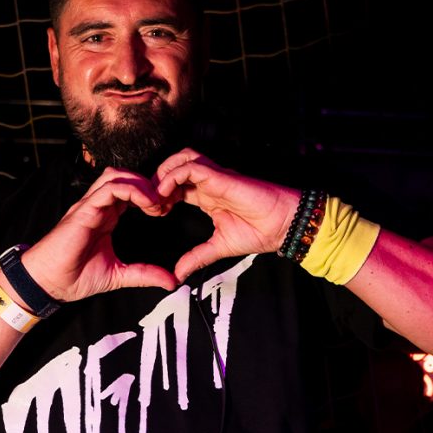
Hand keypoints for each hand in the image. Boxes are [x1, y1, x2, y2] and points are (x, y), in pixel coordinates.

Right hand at [20, 167, 179, 301]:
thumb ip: (144, 274)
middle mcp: (99, 206)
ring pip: (118, 176)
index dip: (152, 195)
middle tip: (164, 205)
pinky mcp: (84, 210)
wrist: (50, 283)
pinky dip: (131, 190)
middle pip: (126, 176)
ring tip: (156, 203)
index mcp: (107, 216)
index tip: (166, 210)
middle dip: (150, 185)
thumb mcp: (119, 274)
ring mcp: (90, 205)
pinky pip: (109, 189)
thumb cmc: (75, 276)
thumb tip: (171, 280)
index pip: (131, 190)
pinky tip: (146, 203)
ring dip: (141, 184)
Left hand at [154, 148, 300, 281]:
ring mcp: (215, 177)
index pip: (176, 185)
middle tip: (150, 202)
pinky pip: (192, 167)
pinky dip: (174, 176)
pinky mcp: (221, 177)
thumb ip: (197, 257)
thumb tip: (177, 275)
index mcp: (207, 196)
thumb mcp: (219, 248)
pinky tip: (165, 193)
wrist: (283, 227)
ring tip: (156, 195)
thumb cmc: (259, 233)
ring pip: (182, 158)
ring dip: (164, 173)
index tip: (153, 213)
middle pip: (175, 166)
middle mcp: (209, 183)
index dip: (160, 195)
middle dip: (157, 180)